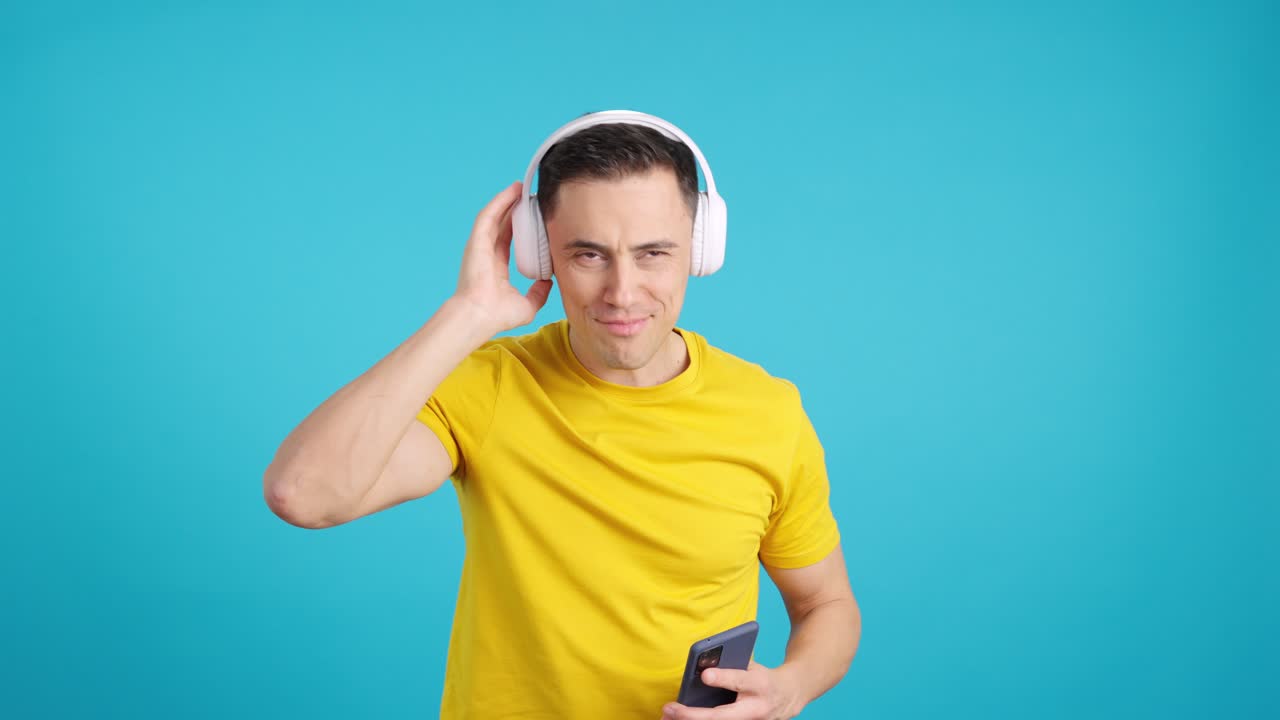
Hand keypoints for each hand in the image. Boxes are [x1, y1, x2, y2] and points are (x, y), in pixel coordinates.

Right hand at [452, 180, 552, 333]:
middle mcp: (486, 255)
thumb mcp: (528, 305)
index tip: (534, 219)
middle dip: (515, 210)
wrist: (480, 316)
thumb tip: (549, 281)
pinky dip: (500, 201)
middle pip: (502, 226)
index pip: (509, 242)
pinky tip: (512, 191)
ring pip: (495, 216)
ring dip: (507, 201)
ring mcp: (480, 246)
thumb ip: (538, 293)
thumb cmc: (498, 315)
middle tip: (530, 198)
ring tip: (522, 188)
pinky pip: (489, 215)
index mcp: (496, 269)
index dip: (521, 229)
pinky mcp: (476, 240)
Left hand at [661, 660, 803, 719]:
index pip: (740, 681)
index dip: (723, 678)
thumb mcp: (753, 665)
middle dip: (694, 715)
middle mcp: (756, 709)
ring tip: (667, 716)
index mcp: (760, 684)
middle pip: (722, 716)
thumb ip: (732, 665)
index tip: (704, 675)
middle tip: (670, 708)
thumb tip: (703, 664)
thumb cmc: (763, 676)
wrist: (790, 696)